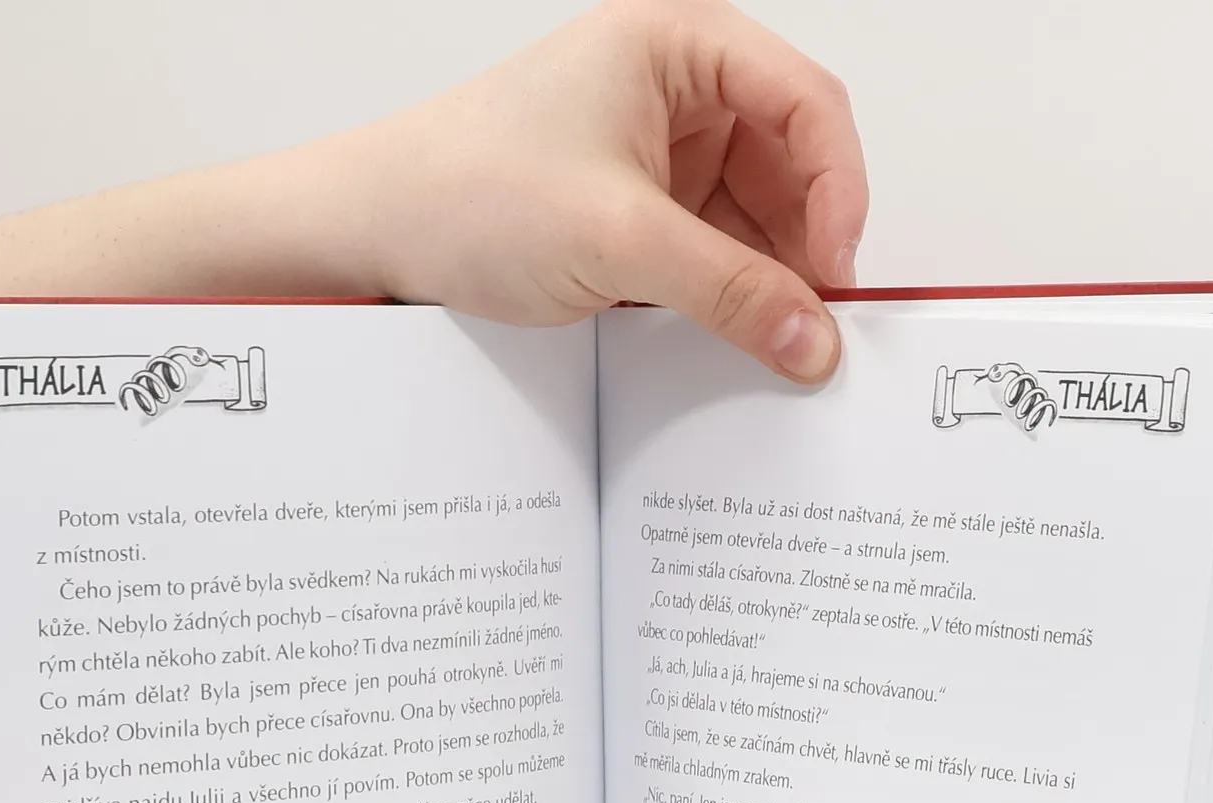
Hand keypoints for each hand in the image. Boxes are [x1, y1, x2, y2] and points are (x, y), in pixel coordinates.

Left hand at [346, 0, 866, 381]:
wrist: (375, 236)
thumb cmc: (465, 192)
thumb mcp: (616, 242)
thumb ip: (727, 292)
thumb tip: (813, 339)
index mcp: (677, 47)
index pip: (805, 102)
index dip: (837, 187)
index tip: (837, 270)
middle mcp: (675, 93)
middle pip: (791, 165)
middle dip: (808, 246)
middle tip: (819, 327)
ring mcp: (658, 157)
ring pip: (756, 221)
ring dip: (770, 282)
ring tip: (777, 345)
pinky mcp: (638, 217)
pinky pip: (713, 255)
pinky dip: (731, 299)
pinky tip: (737, 341)